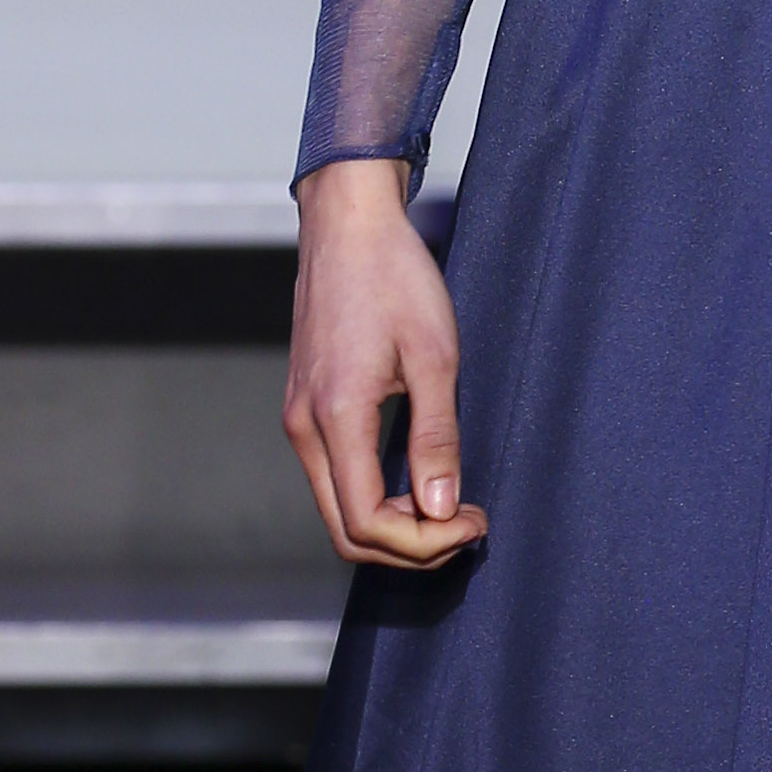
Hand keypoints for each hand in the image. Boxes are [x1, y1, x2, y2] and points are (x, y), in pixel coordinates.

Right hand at [283, 161, 489, 572]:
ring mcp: (299, 419)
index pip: (368, 522)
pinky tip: (417, 482)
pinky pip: (334, 479)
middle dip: (410, 546)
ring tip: (449, 506)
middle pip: (346, 532)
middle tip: (464, 525)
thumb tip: (442, 510)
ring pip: (337, 510)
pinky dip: (375, 498)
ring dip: (394, 525)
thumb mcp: (435, 356)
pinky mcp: (305, 409)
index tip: (472, 521)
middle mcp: (304, 427)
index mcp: (336, 416)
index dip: (424, 541)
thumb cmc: (393, 277)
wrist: (348, 225)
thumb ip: (437, 438)